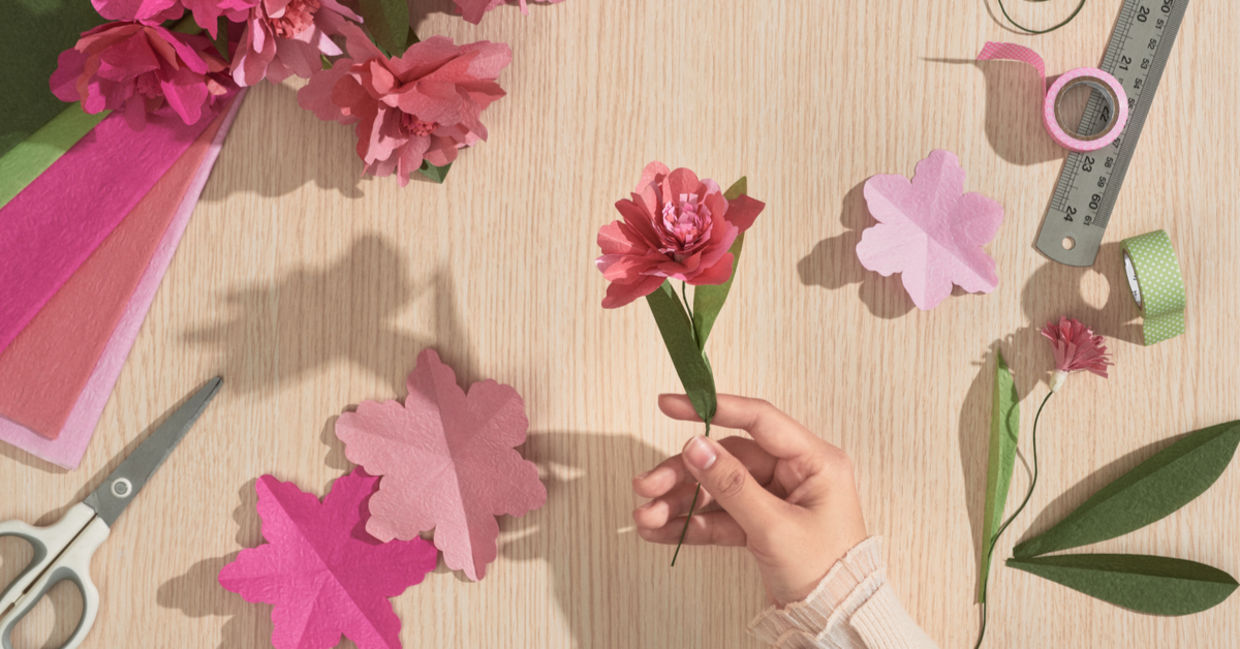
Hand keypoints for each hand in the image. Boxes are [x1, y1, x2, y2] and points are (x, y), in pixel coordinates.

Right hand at [632, 394, 867, 605]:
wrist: (838, 623)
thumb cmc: (829, 575)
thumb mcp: (775, 528)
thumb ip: (732, 484)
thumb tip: (696, 446)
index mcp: (814, 462)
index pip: (758, 420)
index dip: (712, 408)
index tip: (672, 405)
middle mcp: (795, 475)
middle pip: (727, 459)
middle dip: (684, 474)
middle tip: (648, 485)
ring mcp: (776, 500)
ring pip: (718, 489)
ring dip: (681, 502)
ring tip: (647, 516)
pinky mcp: (762, 525)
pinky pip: (720, 516)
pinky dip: (691, 523)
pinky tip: (661, 530)